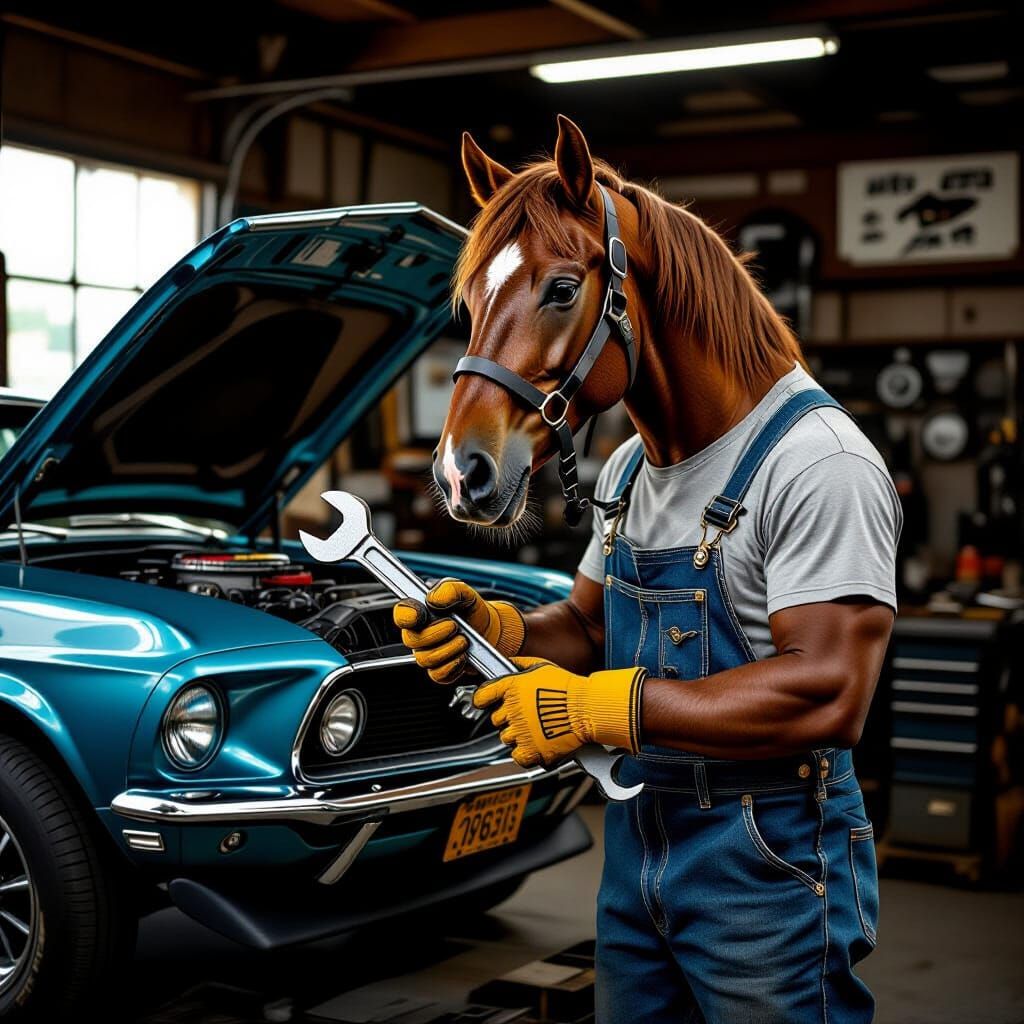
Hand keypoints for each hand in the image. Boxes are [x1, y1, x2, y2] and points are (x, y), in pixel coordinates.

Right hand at [392, 578, 525, 683]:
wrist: (489, 631)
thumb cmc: (471, 611)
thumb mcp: (465, 592)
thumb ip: (450, 588)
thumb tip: (434, 597)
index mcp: (420, 612)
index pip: (401, 614)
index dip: (406, 616)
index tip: (419, 614)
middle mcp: (419, 634)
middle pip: (412, 640)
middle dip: (437, 632)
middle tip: (454, 625)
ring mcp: (427, 654)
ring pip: (426, 659)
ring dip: (449, 648)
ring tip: (463, 639)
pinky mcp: (438, 671)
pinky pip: (438, 674)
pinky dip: (454, 664)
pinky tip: (463, 654)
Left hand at [472, 656, 646, 767]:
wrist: (586, 709)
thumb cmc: (568, 688)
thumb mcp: (542, 666)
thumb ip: (520, 664)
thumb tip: (509, 662)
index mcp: (511, 687)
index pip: (481, 696)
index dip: (483, 700)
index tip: (485, 703)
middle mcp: (511, 710)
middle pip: (496, 719)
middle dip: (509, 717)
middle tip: (528, 715)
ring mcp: (519, 732)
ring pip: (506, 738)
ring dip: (517, 735)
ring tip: (536, 728)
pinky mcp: (530, 750)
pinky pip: (517, 756)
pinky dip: (525, 753)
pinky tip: (536, 744)